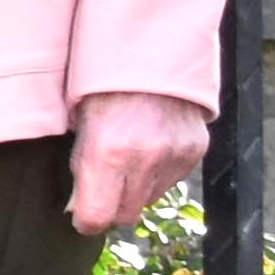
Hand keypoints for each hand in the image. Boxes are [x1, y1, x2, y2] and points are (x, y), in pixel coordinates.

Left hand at [70, 90, 212, 234]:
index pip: (97, 215)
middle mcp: (145, 158)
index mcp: (107, 151)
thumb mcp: (79, 122)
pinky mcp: (195, 150)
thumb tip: (79, 209)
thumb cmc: (103, 84)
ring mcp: (175, 155)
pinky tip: (148, 150)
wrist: (151, 53)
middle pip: (126, 214)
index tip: (81, 217)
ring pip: (150, 199)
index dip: (85, 221)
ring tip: (125, 161)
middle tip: (100, 190)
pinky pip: (173, 180)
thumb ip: (81, 167)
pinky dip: (158, 175)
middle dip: (110, 207)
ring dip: (135, 190)